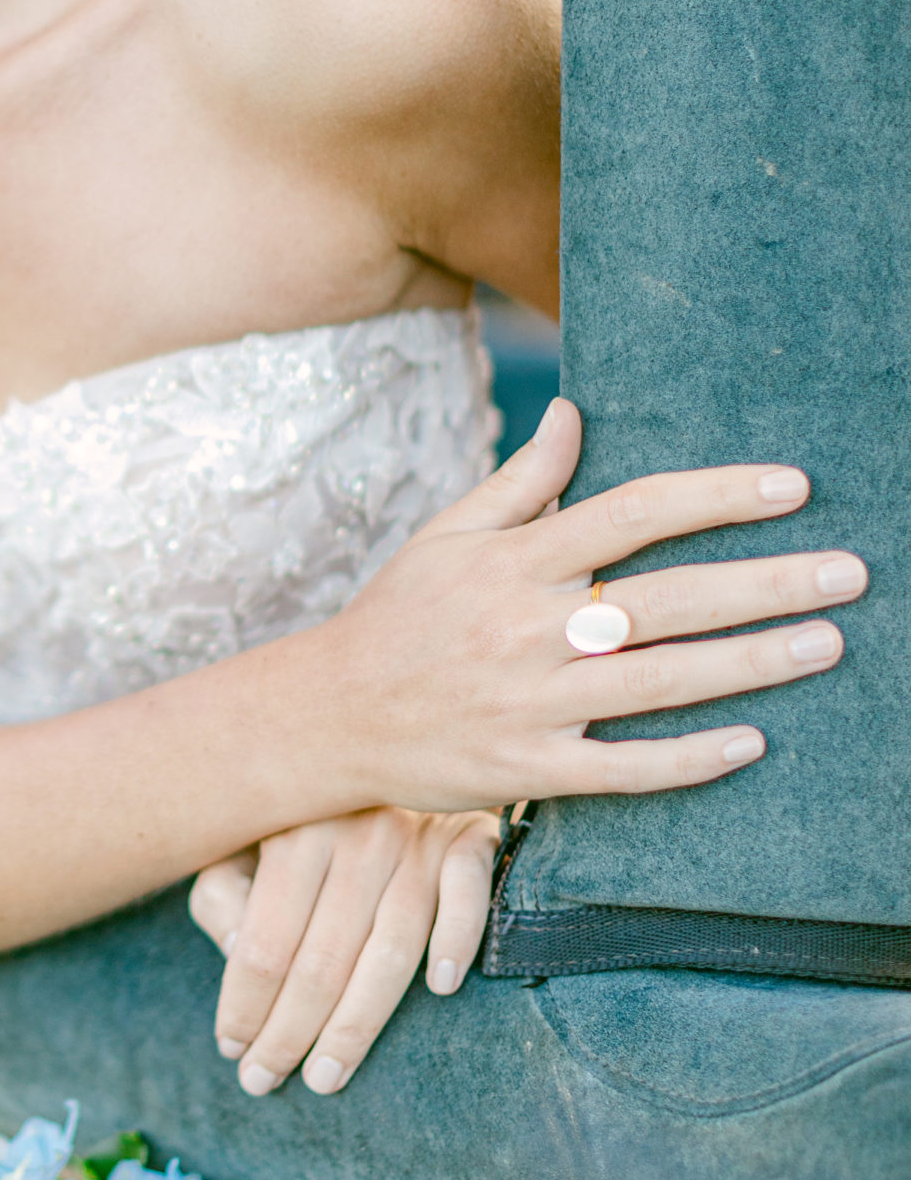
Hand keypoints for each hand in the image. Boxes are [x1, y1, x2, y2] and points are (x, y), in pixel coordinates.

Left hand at [189, 809, 498, 1097]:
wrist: (391, 740)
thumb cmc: (305, 811)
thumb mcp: (245, 839)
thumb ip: (225, 894)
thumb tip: (243, 954)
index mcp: (292, 830)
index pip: (265, 942)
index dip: (245, 1005)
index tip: (232, 1050)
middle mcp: (355, 833)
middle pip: (322, 959)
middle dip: (290, 1033)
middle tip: (266, 1083)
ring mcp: (416, 836)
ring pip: (390, 947)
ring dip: (360, 1022)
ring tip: (327, 1076)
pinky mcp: (468, 837)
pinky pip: (468, 895)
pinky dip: (457, 939)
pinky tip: (440, 989)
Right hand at [282, 399, 867, 815]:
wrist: (328, 715)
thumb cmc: (397, 617)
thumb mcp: (446, 534)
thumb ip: (521, 478)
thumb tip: (575, 412)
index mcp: (516, 560)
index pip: (633, 513)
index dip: (716, 496)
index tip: (792, 486)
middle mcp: (529, 625)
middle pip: (668, 597)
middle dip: (766, 583)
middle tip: (850, 573)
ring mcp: (531, 701)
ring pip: (659, 680)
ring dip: (750, 662)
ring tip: (826, 644)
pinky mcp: (527, 767)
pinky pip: (621, 767)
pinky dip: (687, 758)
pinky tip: (751, 744)